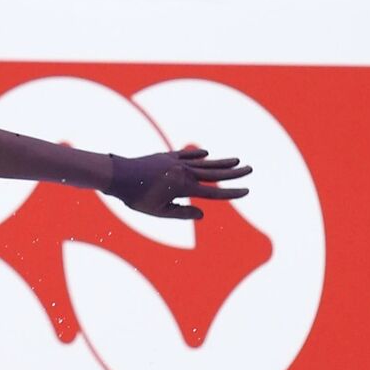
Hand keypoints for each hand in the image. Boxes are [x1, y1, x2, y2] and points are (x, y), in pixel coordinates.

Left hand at [106, 148, 251, 219]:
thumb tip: (202, 215)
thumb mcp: (159, 211)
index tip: (247, 190)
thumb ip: (182, 213)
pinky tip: (206, 154)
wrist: (119, 175)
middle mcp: (184, 172)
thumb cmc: (136, 197)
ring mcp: (176, 162)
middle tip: (250, 169)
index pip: (214, 192)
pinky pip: (187, 155)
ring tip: (237, 160)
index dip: (232, 192)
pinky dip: (198, 155)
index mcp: (184, 188)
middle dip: (234, 172)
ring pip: (204, 162)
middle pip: (215, 173)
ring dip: (221, 162)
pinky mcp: (166, 156)